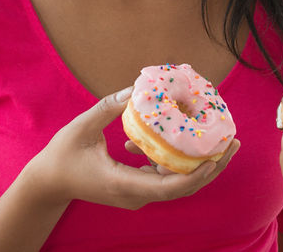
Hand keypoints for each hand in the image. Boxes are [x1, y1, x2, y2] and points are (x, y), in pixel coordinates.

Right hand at [25, 87, 240, 210]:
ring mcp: (136, 194)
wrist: (49, 183)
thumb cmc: (62, 156)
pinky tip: (178, 138)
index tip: (218, 156)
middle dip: (212, 167)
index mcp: (124, 184)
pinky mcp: (135, 188)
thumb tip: (134, 89)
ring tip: (220, 140)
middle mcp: (135, 195)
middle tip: (234, 143)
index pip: (171, 187)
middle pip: (184, 188)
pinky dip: (176, 161)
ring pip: (177, 184)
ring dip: (199, 164)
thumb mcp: (82, 127)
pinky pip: (164, 178)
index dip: (198, 174)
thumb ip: (108, 108)